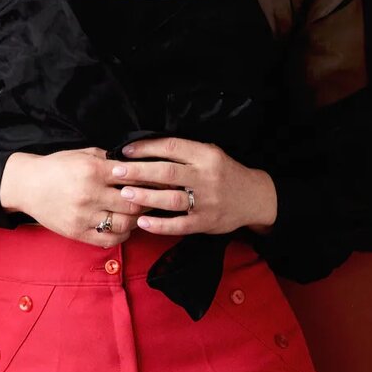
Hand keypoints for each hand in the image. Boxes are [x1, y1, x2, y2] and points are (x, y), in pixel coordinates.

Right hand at [0, 147, 159, 244]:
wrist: (27, 185)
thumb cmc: (57, 167)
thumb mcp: (83, 154)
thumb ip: (109, 159)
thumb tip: (136, 164)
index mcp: (93, 171)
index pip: (133, 177)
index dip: (151, 180)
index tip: (160, 181)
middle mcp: (89, 194)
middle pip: (133, 203)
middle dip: (149, 201)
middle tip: (157, 200)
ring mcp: (83, 216)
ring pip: (124, 224)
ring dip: (137, 220)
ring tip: (140, 214)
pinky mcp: (77, 232)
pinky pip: (108, 239)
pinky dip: (122, 235)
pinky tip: (125, 227)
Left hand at [108, 136, 277, 235]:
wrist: (254, 197)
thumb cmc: (225, 173)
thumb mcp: (210, 154)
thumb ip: (185, 152)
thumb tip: (147, 148)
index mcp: (206, 155)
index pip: (172, 147)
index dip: (146, 148)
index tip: (126, 150)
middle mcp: (206, 177)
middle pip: (167, 172)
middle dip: (139, 171)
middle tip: (116, 171)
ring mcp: (206, 202)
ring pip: (171, 199)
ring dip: (145, 196)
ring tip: (124, 193)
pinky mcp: (206, 222)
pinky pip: (179, 224)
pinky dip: (160, 225)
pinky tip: (143, 222)